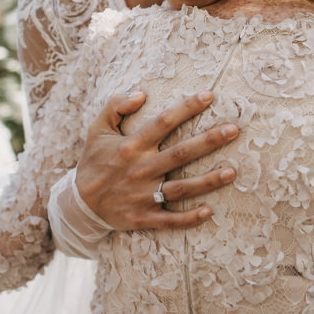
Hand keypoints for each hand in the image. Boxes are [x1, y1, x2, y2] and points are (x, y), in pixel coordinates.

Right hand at [75, 91, 237, 230]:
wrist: (79, 203)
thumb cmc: (94, 161)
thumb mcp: (97, 129)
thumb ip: (115, 106)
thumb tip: (141, 93)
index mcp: (131, 146)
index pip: (163, 122)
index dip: (187, 107)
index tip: (209, 96)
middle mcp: (140, 170)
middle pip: (180, 153)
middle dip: (209, 141)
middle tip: (234, 130)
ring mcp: (143, 196)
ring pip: (181, 188)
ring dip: (207, 181)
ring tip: (232, 171)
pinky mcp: (143, 217)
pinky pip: (169, 220)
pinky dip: (188, 218)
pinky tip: (209, 211)